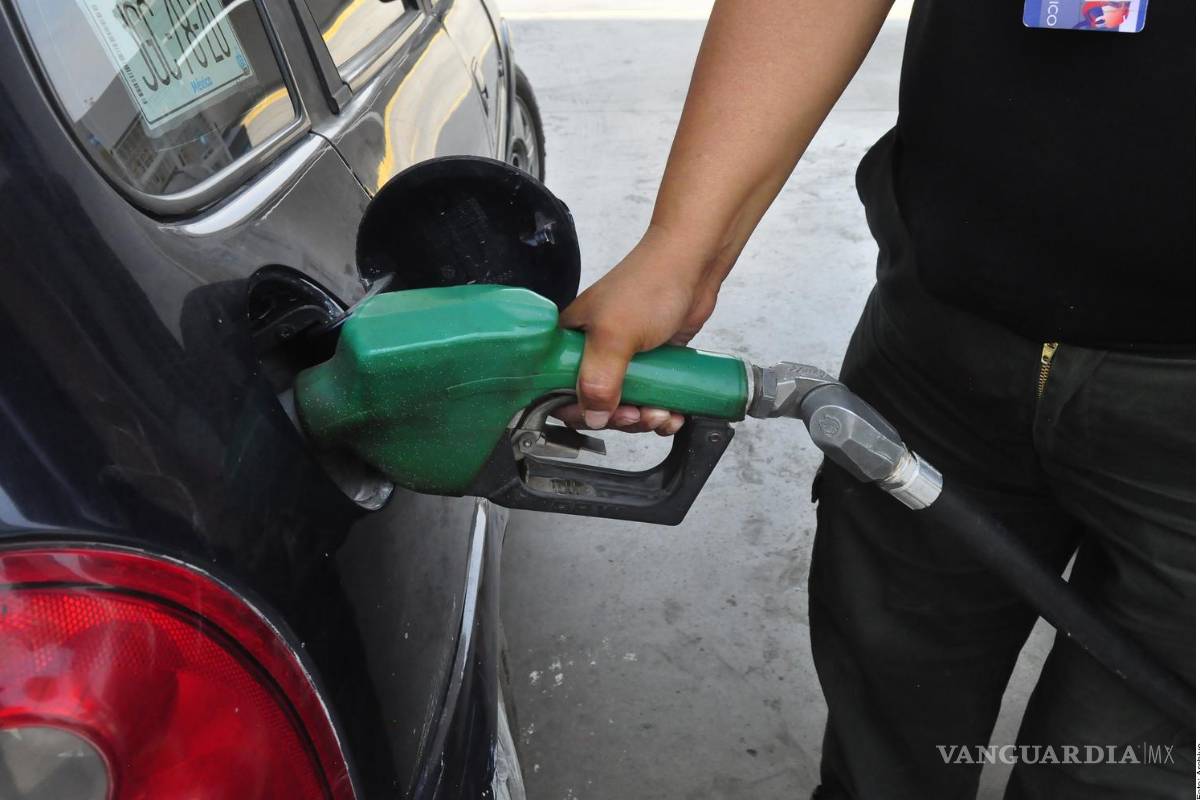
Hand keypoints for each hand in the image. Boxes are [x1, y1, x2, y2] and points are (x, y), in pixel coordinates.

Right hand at [557, 226, 725, 434]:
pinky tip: (674, 413)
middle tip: (638, 415)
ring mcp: (623, 358)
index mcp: (571, 339)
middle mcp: (593, 350)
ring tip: (663, 414)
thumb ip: (598, 380)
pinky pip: (649, 397)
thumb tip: (592, 417)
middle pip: (594, 403)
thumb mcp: (615, 335)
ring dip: (643, 418)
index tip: (602, 418)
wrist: (694, 266)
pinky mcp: (650, 362)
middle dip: (619, 418)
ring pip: (624, 404)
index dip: (578, 411)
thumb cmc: (650, 285)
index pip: (557, 388)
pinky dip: (660, 411)